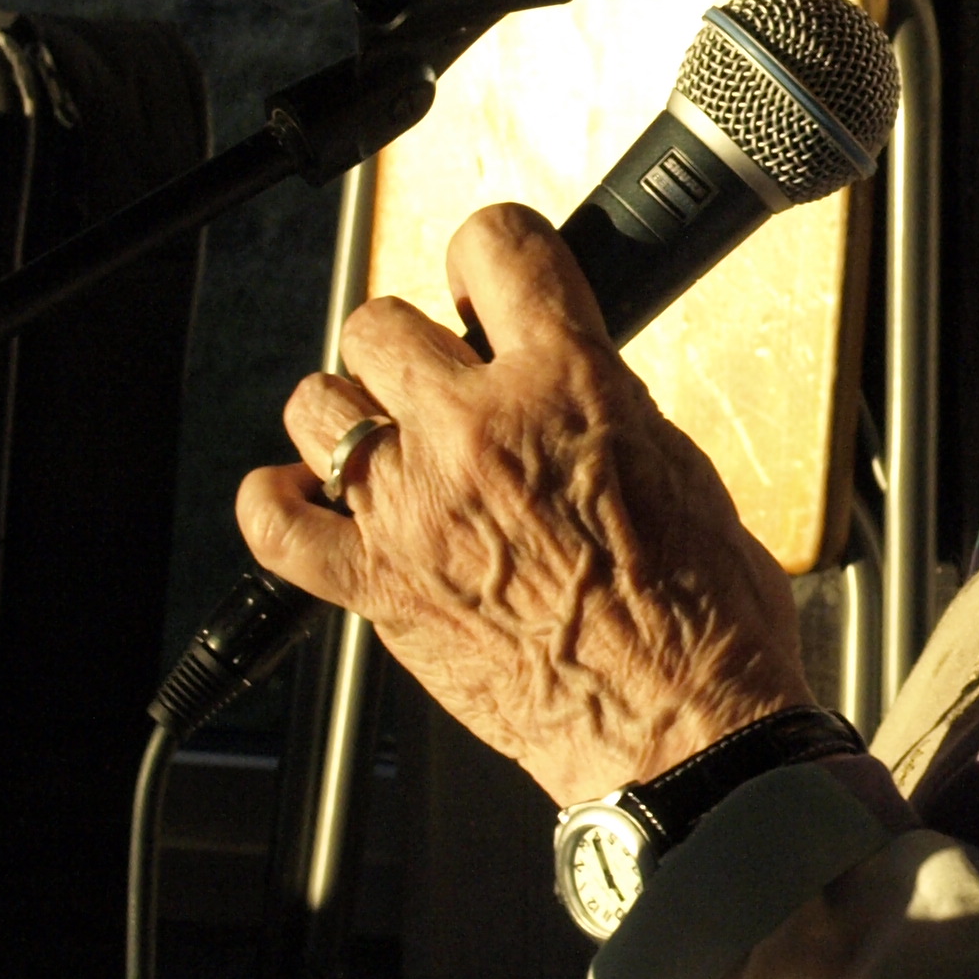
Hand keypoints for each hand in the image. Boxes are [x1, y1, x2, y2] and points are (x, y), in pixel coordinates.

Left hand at [242, 202, 814, 805]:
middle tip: (449, 377)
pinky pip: (274, 523)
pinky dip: (279, 502)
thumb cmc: (703, 617)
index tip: (490, 275)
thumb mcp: (680, 464)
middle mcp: (475, 434)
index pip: (499, 248)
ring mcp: (410, 511)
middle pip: (381, 323)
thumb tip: (560, 377)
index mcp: (566, 387)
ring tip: (389, 439)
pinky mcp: (376, 587)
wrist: (683, 730)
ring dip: (352, 412)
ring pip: (318, 404)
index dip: (492, 251)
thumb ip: (600, 403)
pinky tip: (307, 496)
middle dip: (415, 342)